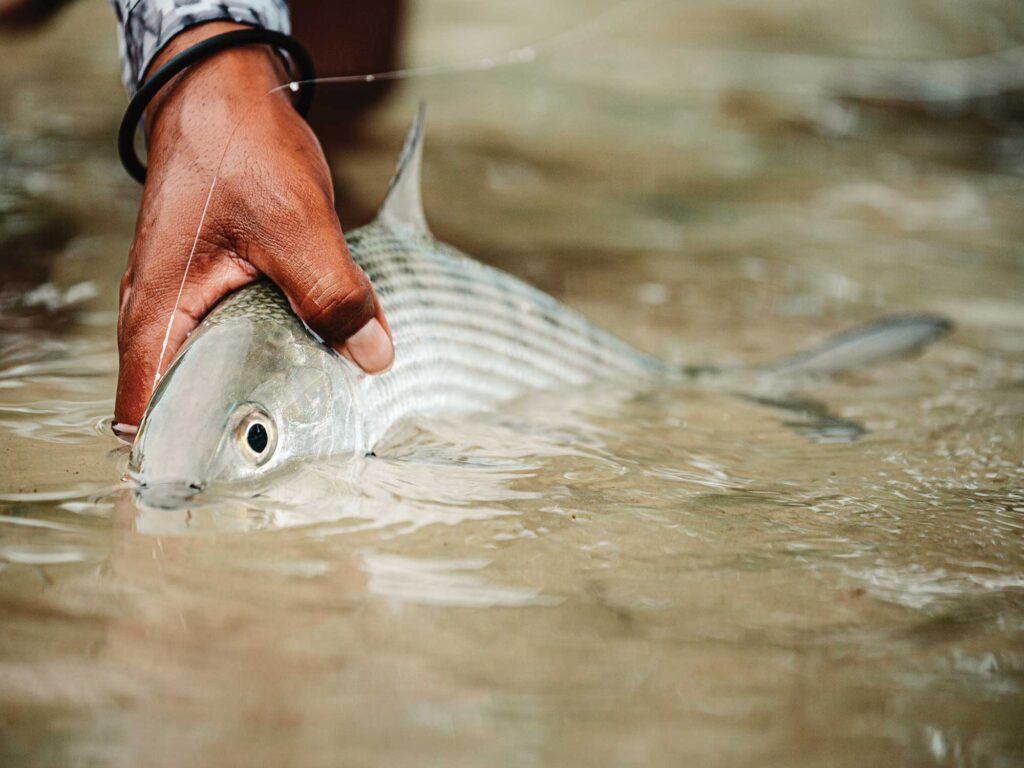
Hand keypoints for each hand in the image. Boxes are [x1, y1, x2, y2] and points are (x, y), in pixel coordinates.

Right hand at [115, 22, 392, 431]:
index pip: (151, 418)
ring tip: (327, 420)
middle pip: (196, 404)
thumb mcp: (294, 227)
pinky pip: (249, 337)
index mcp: (159, 319)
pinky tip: (328, 363)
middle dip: (246, 430)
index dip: (190, 459)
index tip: (246, 478)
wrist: (228, 92)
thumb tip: (373, 357)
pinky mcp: (222, 289)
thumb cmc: (237, 149)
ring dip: (271, 390)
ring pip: (227, 370)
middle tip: (308, 455)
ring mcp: (192, 305)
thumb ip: (333, 296)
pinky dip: (283, 352)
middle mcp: (166, 321)